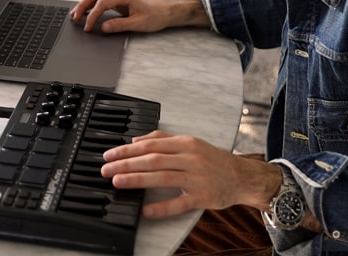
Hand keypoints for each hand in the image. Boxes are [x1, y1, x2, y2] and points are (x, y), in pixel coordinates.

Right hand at [70, 0, 207, 33]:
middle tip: (74, 17)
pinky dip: (93, 5)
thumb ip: (119, 25)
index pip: (101, 3)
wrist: (168, 12)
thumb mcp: (138, 23)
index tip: (88, 27)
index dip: (92, 16)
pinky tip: (88, 12)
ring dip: (86, 3)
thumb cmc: (157, 16)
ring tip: (76, 14)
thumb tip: (103, 27)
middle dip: (83, 5)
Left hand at [100, 130, 280, 218]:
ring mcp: (196, 178)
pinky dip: (161, 207)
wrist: (242, 176)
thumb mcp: (189, 142)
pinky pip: (179, 203)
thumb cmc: (213, 160)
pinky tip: (145, 210)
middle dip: (126, 163)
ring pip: (162, 177)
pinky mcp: (202, 197)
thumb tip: (136, 140)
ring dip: (137, 179)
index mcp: (184, 143)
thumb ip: (162, 138)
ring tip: (118, 182)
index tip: (109, 155)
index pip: (150, 144)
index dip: (127, 150)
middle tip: (106, 169)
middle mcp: (190, 158)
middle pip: (152, 159)